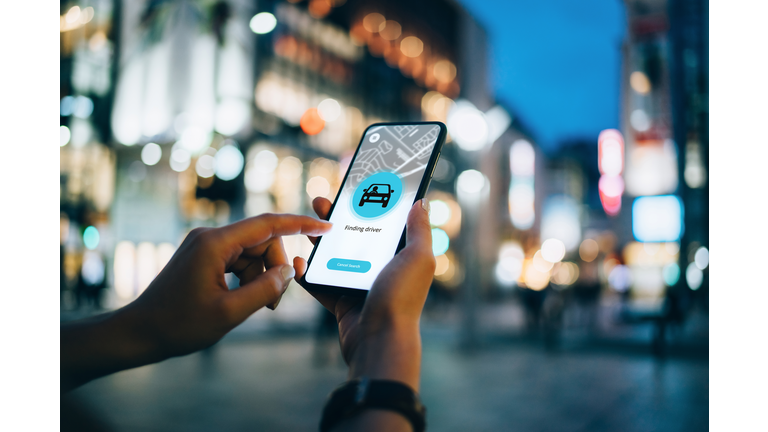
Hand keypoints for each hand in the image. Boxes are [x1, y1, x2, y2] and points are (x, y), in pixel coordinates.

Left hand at [61, 214, 330, 390]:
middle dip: (275, 266)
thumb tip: (287, 273)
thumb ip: (265, 290)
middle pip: (261, 240)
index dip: (299, 224)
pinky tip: (245, 299)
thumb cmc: (179, 325)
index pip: (267, 224)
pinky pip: (238, 260)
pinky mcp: (202, 257)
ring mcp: (205, 246)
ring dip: (262, 276)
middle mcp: (210, 237)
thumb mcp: (230, 312)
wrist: (140, 332)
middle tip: (274, 302)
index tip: (324, 226)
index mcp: (215, 243)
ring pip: (251, 253)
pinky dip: (248, 277)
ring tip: (259, 306)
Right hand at [294, 197, 434, 389]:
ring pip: (334, 256)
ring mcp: (359, 285)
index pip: (384, 224)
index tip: (354, 187)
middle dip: (337, 218)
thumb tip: (422, 202)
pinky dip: (306, 273)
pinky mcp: (340, 301)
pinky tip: (296, 259)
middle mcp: (381, 269)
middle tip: (321, 202)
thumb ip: (419, 230)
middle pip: (355, 236)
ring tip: (307, 226)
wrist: (379, 341)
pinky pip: (319, 283)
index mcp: (401, 257)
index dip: (370, 204)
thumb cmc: (401, 299)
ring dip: (320, 240)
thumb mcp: (418, 259)